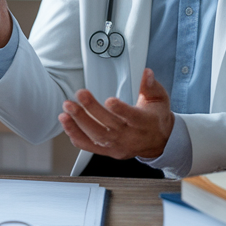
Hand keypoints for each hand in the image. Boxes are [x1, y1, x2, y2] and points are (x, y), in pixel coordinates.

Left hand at [59, 68, 174, 160]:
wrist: (158, 141)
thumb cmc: (155, 117)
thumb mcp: (159, 99)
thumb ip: (150, 86)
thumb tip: (146, 73)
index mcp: (143, 122)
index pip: (132, 117)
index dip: (120, 110)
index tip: (109, 100)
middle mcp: (130, 136)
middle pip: (109, 125)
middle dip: (91, 110)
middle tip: (79, 96)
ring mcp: (118, 146)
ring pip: (96, 136)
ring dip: (79, 123)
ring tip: (66, 110)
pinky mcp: (109, 151)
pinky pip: (90, 147)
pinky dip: (77, 136)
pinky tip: (67, 125)